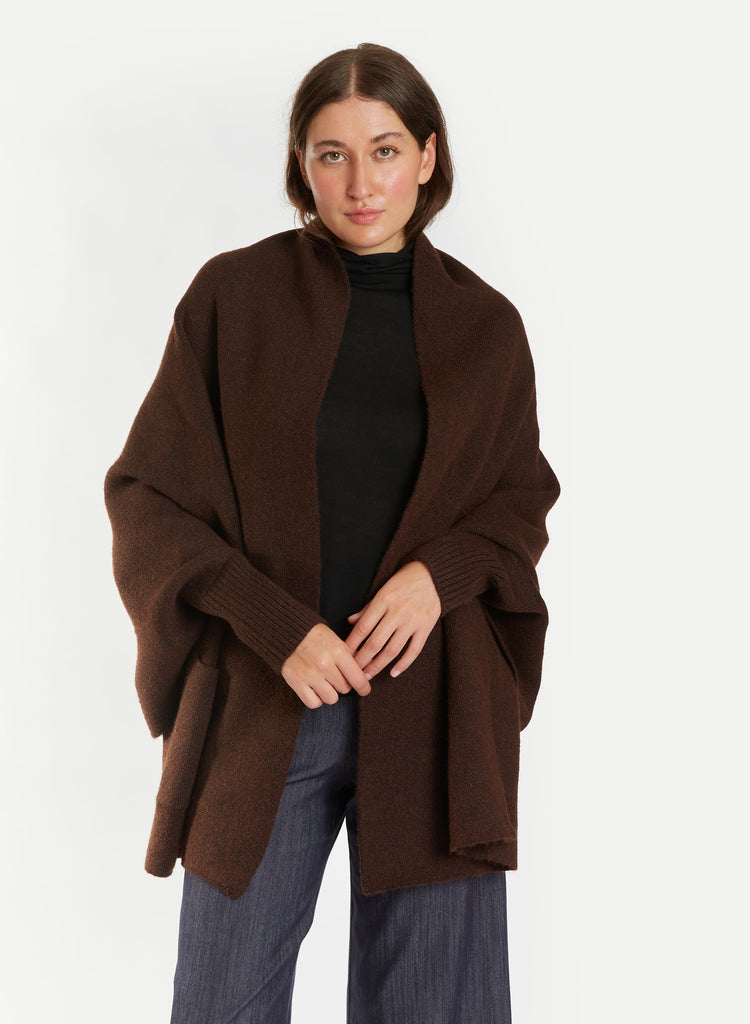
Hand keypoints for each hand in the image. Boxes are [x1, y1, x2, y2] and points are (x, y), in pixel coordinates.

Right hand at [281, 622, 372, 708]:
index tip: (364, 690)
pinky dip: (316, 699)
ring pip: (331, 698)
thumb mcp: (335, 639)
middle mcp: (324, 664)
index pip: (358, 679)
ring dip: (330, 692)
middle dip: (342, 683)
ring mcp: (309, 674)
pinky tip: (315, 689)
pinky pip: (313, 703)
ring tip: (324, 682)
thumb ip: (348, 656)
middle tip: (335, 676)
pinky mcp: (296, 681)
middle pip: (344, 688)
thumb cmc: (313, 635)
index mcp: (337, 651)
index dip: (364, 687)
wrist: (286, 631)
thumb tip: (362, 673)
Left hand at [344, 561, 440, 679]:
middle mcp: (397, 612)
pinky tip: (393, 672)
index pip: (363, 628)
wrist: (432, 575)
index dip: (352, 644)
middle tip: (353, 672)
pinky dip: (403, 664)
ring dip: (378, 665)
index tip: (344, 656)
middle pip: (375, 643)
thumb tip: (350, 621)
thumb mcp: (382, 589)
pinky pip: (413, 650)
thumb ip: (367, 608)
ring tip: (368, 675)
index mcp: (383, 601)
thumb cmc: (404, 581)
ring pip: (392, 650)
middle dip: (362, 660)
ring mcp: (412, 621)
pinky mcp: (426, 627)